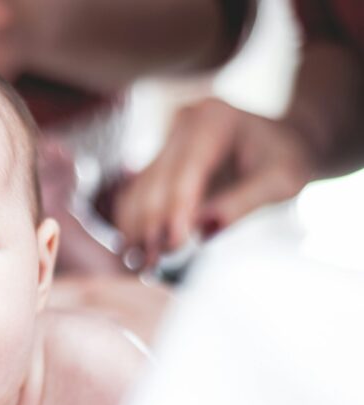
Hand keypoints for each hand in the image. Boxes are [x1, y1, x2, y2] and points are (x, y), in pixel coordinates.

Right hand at [115, 98, 313, 266]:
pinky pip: (137, 194)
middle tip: (149, 264)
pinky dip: (134, 223)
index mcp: (212, 120)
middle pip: (155, 183)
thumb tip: (205, 230)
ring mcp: (166, 141)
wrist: (284, 141)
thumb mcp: (284, 180)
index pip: (185, 173)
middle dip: (151, 226)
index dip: (175, 212)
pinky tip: (135, 250)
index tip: (172, 247)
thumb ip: (245, 202)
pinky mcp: (158, 160)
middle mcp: (181, 125)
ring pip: (139, 190)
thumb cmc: (289, 159)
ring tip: (138, 264)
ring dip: (136, 229)